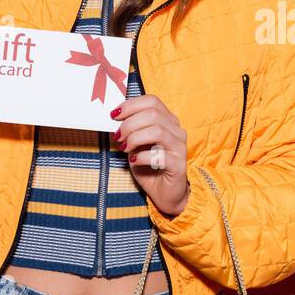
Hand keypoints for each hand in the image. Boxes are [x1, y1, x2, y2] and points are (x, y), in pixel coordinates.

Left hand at [110, 95, 188, 215]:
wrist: (164, 193)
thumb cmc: (149, 167)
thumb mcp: (135, 145)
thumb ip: (130, 130)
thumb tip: (114, 118)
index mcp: (168, 121)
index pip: (152, 101)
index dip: (131, 105)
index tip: (114, 115)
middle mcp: (177, 131)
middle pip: (153, 114)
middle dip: (130, 123)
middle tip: (118, 136)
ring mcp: (180, 147)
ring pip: (157, 131)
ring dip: (135, 138)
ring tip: (125, 148)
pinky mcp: (179, 165)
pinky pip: (160, 156)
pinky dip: (142, 157)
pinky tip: (134, 161)